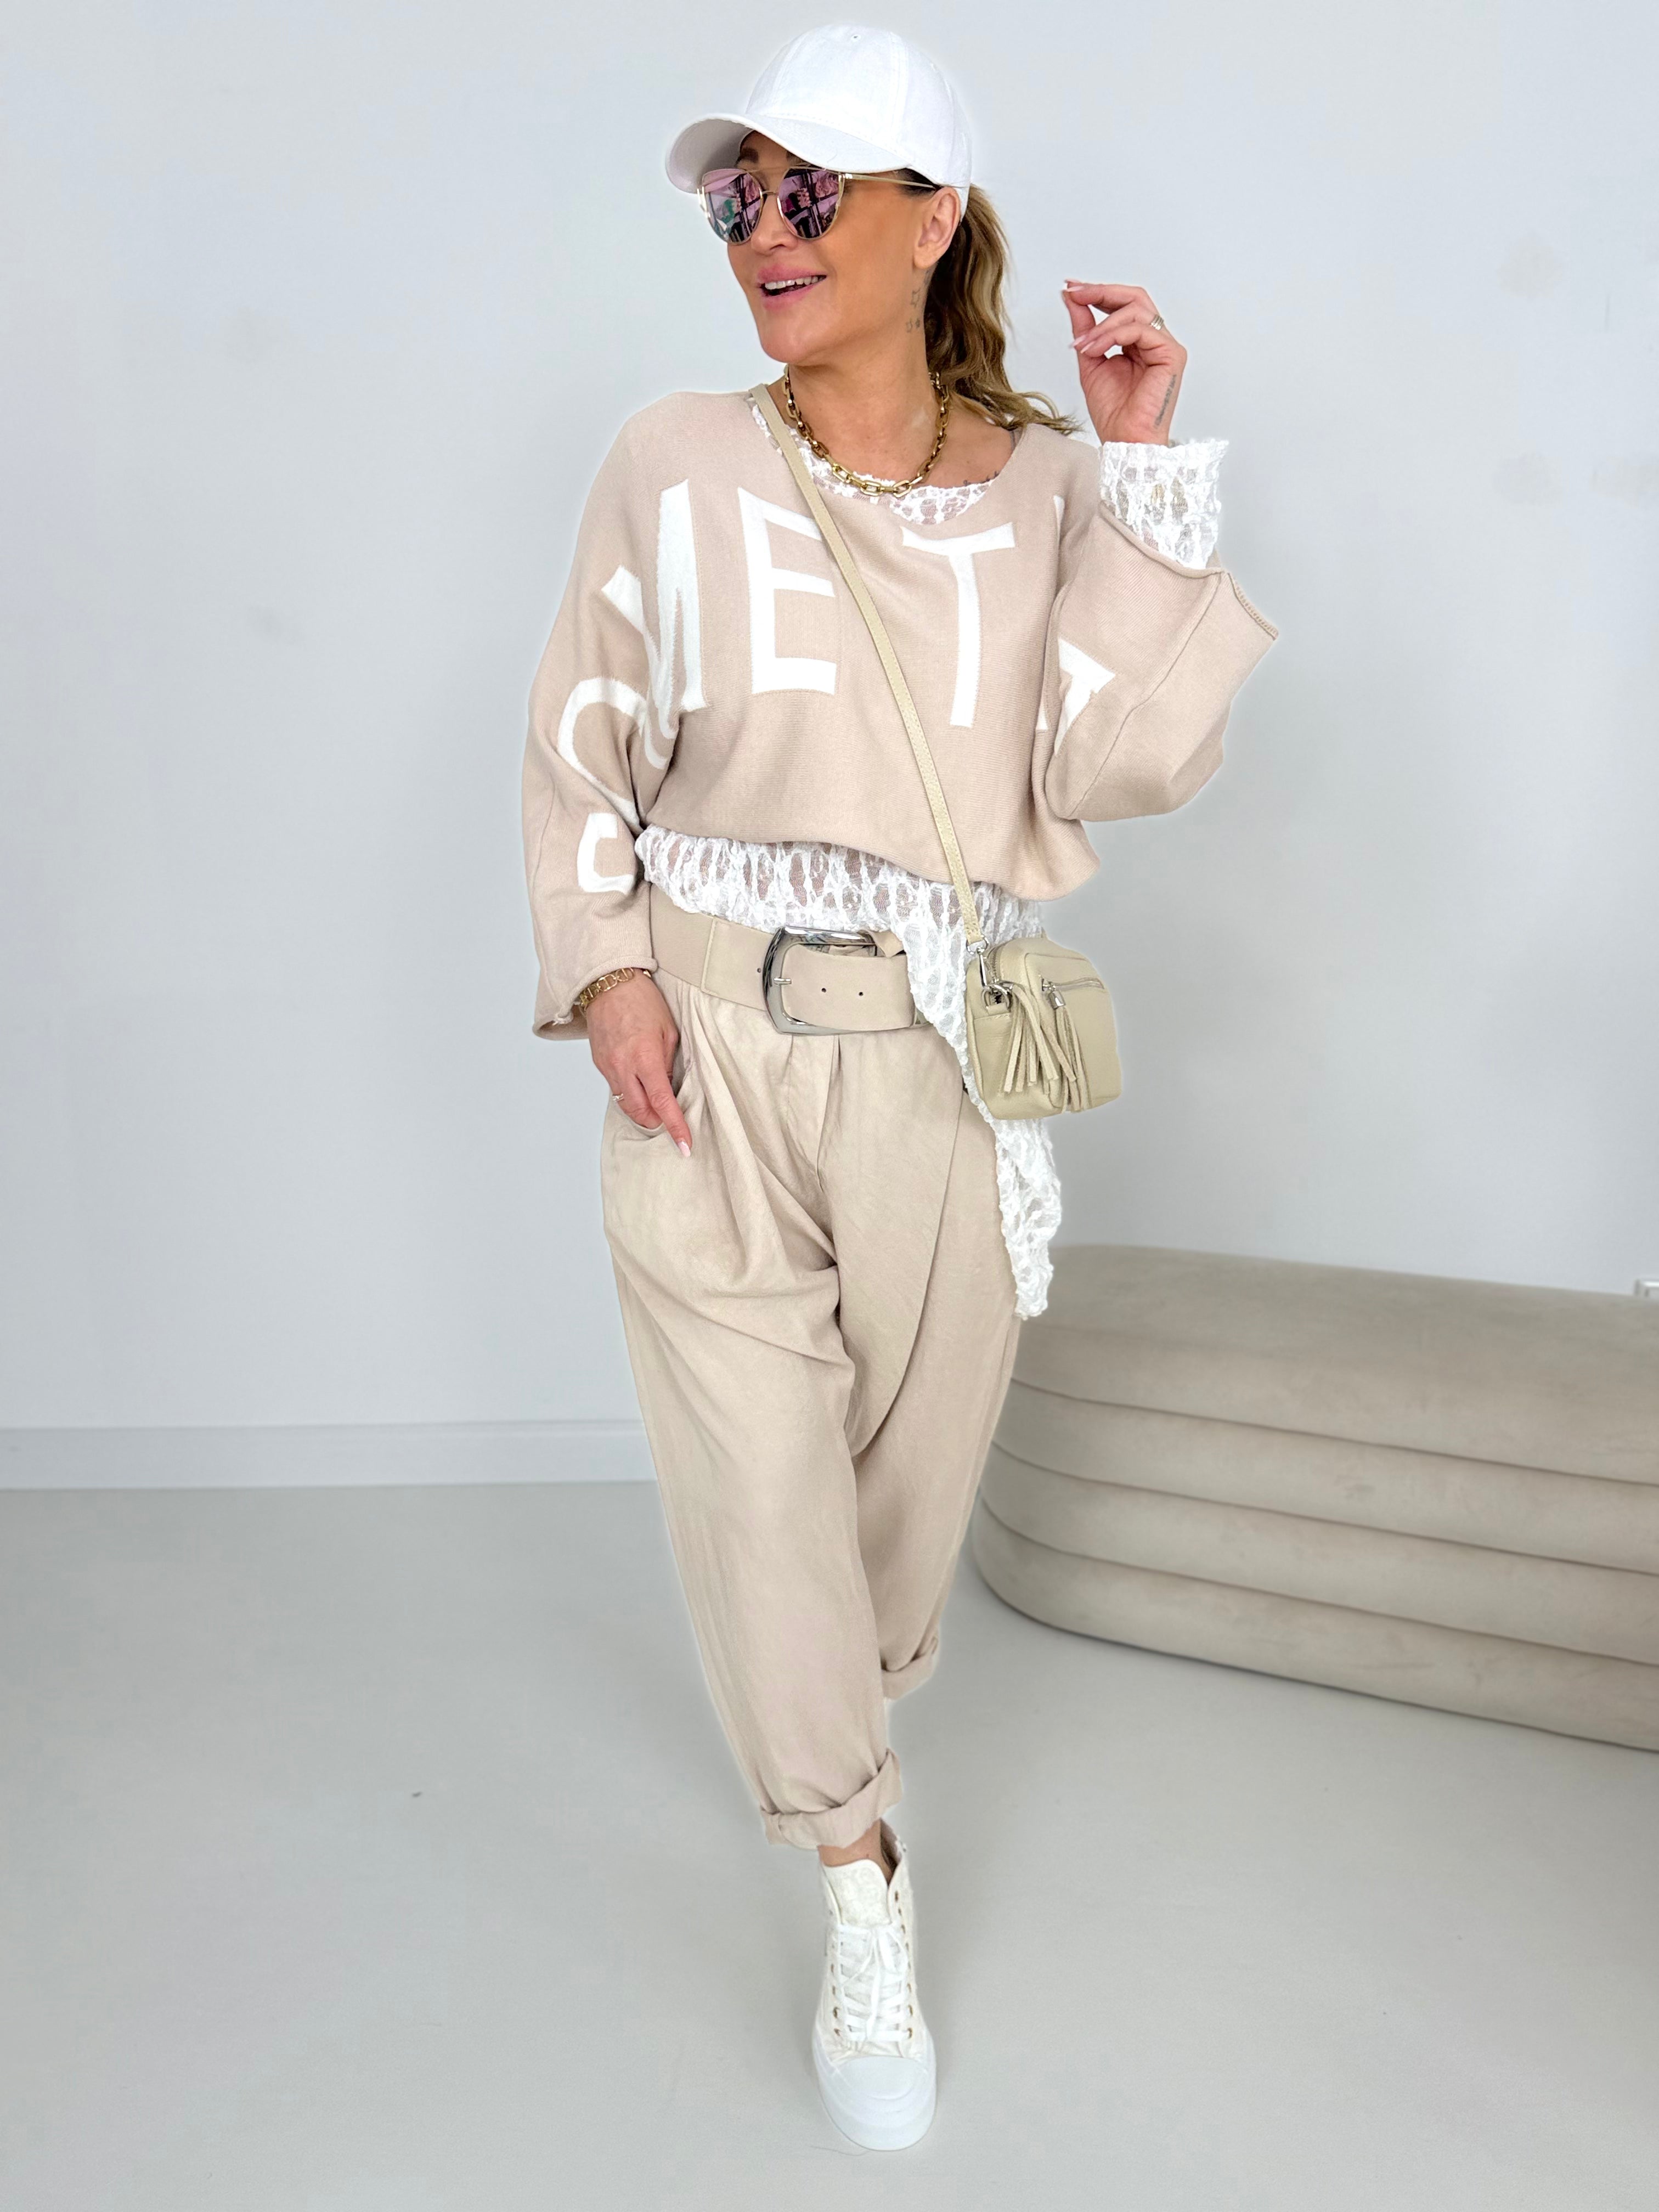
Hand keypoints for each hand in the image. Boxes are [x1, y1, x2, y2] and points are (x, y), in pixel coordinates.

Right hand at [586, 974, 691, 1155]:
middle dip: (656, 1122)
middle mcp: (623, 1067)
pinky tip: (638, 1085)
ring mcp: (608, 1067)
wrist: (608, 984)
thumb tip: (668, 1086)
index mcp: (645, 1057)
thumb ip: (668, 1062)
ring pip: (625, 1105)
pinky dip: (629, 1094)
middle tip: (669, 1119)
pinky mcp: (599, 1064)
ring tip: (655, 1104)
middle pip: (640, 1112)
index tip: (684, 1144)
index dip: (674, 1126)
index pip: (662, 1102)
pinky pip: (616, 1089)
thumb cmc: (642, 1001)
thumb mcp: (668, 1030)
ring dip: (642, 1111)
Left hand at [1062, 281, 1186, 446]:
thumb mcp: (1090, 360)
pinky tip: (1094, 349)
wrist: (1124, 440)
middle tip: (1075, 293)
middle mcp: (1155, 339)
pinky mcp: (1171, 355)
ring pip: (1135, 310)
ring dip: (1102, 324)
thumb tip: (1071, 297)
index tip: (1070, 288)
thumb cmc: (1113, 412)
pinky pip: (1141, 330)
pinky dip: (1113, 335)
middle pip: (1134, 297)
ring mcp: (1166, 346)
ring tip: (1082, 343)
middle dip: (1101, 292)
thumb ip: (1084, 329)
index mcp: (1138, 341)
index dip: (1097, 292)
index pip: (1122, 304)